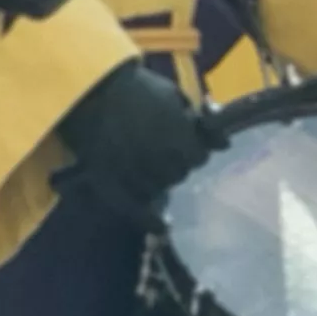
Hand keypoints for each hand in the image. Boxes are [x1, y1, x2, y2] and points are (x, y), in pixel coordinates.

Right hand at [53, 64, 212, 229]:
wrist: (90, 90)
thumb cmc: (137, 88)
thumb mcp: (176, 96)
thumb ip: (202, 122)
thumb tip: (226, 144)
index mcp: (176, 135)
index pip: (199, 157)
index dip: (194, 150)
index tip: (187, 144)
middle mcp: (157, 157)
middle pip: (179, 174)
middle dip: (176, 163)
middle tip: (164, 153)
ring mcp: (132, 172)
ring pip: (159, 190)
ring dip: (159, 181)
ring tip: (151, 169)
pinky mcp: (108, 182)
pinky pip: (134, 210)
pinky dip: (150, 220)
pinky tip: (163, 227)